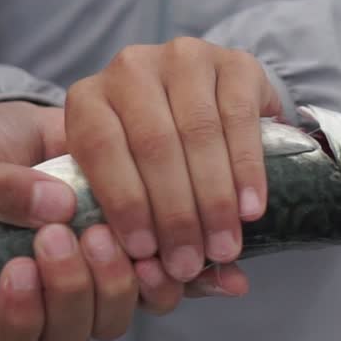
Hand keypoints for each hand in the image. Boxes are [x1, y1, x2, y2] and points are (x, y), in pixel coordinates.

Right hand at [0, 100, 245, 340]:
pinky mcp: (139, 268)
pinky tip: (188, 257)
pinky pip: (167, 289)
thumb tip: (53, 208)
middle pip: (68, 338)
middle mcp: (46, 313)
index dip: (17, 325)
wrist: (29, 129)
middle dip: (69, 290)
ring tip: (103, 230)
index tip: (19, 270)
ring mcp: (96, 294)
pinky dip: (182, 279)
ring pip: (115, 319)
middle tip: (61, 235)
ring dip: (114, 281)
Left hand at [64, 37, 280, 281]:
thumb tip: (164, 282)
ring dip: (212, 198)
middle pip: (153, 144)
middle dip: (174, 213)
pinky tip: (250, 209)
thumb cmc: (159, 166)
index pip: (101, 148)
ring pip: (197, 132)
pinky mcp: (235, 59)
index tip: (145, 253)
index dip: (123, 203)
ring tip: (224, 246)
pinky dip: (246, 170)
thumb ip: (147, 235)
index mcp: (90, 99)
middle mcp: (131, 67)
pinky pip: (240, 118)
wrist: (207, 109)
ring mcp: (184, 57)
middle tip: (190, 262)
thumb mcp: (134, 193)